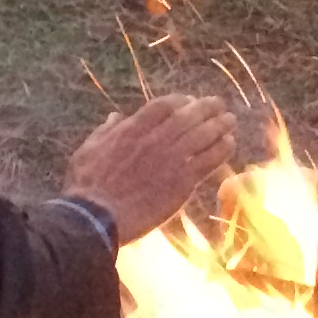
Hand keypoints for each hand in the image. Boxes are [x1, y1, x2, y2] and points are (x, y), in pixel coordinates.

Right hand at [64, 93, 237, 242]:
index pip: (165, 105)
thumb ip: (105, 131)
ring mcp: (171, 159)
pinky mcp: (182, 181)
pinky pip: (209, 160)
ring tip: (231, 120)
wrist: (98, 216)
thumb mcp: (88, 150)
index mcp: (132, 129)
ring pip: (204, 135)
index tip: (189, 102)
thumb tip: (115, 118)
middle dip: (207, 107)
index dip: (181, 101)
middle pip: (189, 115)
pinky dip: (222, 150)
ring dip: (220, 125)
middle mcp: (156, 139)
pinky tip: (230, 144)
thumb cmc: (87, 186)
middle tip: (219, 105)